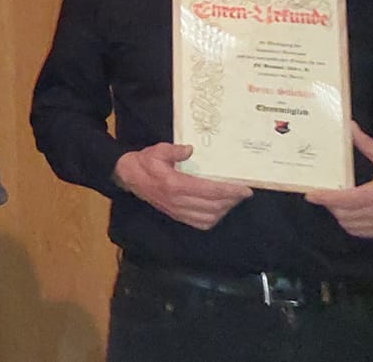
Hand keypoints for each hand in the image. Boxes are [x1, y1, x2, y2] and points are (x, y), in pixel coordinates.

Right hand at [113, 143, 251, 229]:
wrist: (128, 177)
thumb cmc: (145, 162)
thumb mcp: (158, 150)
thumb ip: (175, 150)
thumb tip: (191, 149)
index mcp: (175, 184)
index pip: (209, 191)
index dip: (230, 191)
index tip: (245, 189)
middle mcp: (178, 201)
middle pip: (213, 206)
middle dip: (232, 200)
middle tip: (243, 193)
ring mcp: (177, 211)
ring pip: (209, 217)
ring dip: (224, 210)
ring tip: (232, 200)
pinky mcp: (176, 215)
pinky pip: (200, 223)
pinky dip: (213, 219)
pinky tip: (219, 210)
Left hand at [304, 122, 372, 237]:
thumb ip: (367, 145)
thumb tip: (350, 127)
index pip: (347, 199)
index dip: (327, 198)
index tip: (310, 195)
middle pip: (344, 213)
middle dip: (329, 203)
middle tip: (322, 192)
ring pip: (348, 224)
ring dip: (337, 213)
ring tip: (334, 200)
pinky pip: (357, 232)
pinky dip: (348, 223)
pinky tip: (347, 211)